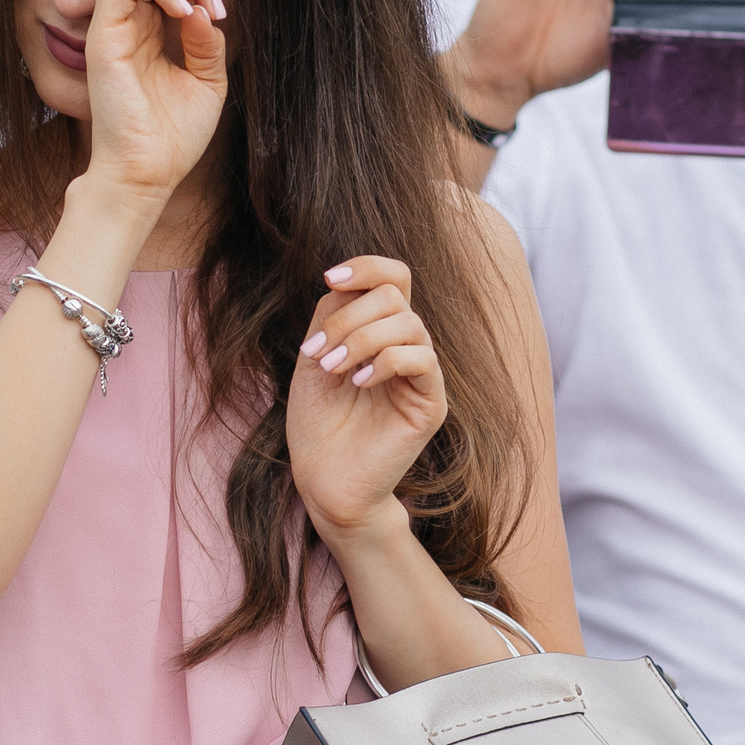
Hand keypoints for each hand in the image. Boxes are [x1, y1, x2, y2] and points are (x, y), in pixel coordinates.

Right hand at [81, 0, 227, 208]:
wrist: (147, 174)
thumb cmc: (172, 137)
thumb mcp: (206, 81)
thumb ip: (206, 41)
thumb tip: (201, 7)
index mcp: (150, 30)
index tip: (220, 13)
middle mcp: (127, 23)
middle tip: (209, 0)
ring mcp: (112, 28)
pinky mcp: (103, 38)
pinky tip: (180, 12)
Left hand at [286, 258, 446, 542]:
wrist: (323, 478)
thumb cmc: (317, 421)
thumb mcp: (314, 355)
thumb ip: (332, 315)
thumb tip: (347, 283)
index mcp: (379, 331)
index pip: (393, 278)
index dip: (367, 267)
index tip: (330, 278)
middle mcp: (405, 346)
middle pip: (395, 295)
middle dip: (349, 316)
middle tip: (318, 353)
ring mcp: (421, 374)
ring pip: (408, 324)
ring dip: (361, 339)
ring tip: (332, 369)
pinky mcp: (430, 403)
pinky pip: (421, 359)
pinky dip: (385, 362)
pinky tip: (358, 382)